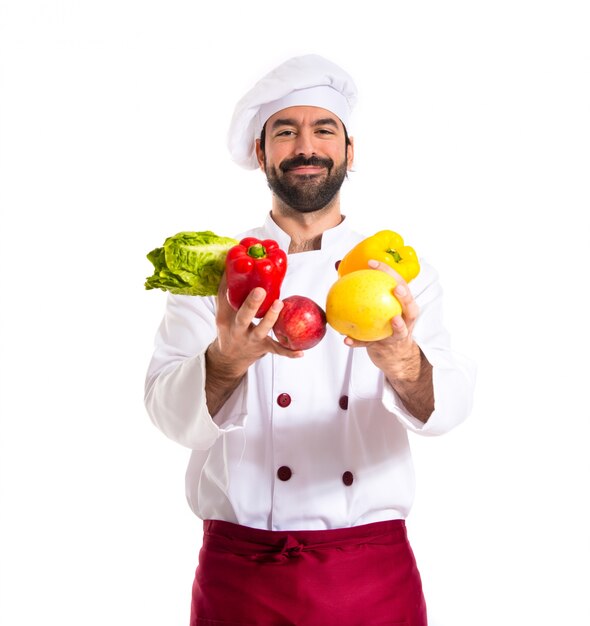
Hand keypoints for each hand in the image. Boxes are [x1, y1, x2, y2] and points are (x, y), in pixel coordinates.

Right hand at [212, 273, 302, 377]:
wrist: (228, 359)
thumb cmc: (229, 328)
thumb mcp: (223, 312)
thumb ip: (227, 292)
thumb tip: (231, 266)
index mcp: (225, 318)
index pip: (225, 300)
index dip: (230, 286)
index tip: (235, 270)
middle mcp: (237, 330)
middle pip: (243, 317)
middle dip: (251, 304)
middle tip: (259, 291)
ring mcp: (250, 340)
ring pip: (261, 331)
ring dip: (271, 318)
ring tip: (279, 303)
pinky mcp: (263, 348)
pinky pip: (277, 350)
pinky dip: (289, 352)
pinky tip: (301, 352)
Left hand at [344, 260, 420, 380]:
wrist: (392, 353)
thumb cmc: (382, 321)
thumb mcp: (376, 303)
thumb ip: (360, 287)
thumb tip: (337, 266)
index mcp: (402, 303)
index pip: (399, 283)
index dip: (388, 272)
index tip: (372, 262)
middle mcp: (406, 318)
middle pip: (410, 305)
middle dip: (405, 296)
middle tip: (396, 289)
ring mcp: (400, 334)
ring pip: (401, 329)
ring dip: (398, 325)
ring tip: (393, 319)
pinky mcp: (387, 347)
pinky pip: (371, 344)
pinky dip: (359, 342)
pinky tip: (346, 339)